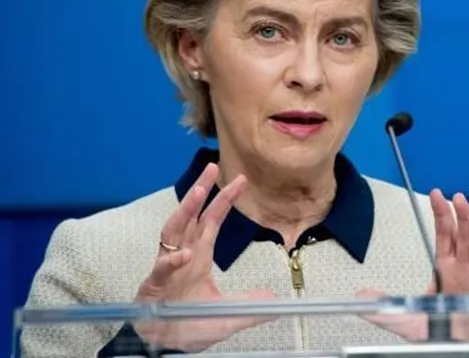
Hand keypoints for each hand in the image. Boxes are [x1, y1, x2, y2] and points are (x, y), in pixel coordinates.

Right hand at [133, 163, 276, 351]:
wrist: (162, 343)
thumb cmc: (188, 322)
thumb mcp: (227, 315)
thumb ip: (249, 306)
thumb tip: (274, 300)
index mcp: (200, 253)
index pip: (213, 219)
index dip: (225, 199)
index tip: (241, 179)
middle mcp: (183, 253)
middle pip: (191, 215)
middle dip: (200, 190)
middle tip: (212, 168)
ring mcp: (167, 267)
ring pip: (173, 231)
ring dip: (184, 211)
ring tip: (197, 193)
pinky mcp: (155, 285)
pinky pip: (162, 268)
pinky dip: (172, 260)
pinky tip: (184, 254)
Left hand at [357, 189, 468, 341]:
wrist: (460, 349)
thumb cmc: (442, 329)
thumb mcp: (407, 317)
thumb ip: (384, 306)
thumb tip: (360, 296)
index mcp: (447, 268)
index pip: (445, 235)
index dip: (442, 215)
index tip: (438, 195)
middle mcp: (465, 271)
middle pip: (465, 238)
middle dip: (462, 217)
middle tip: (459, 198)